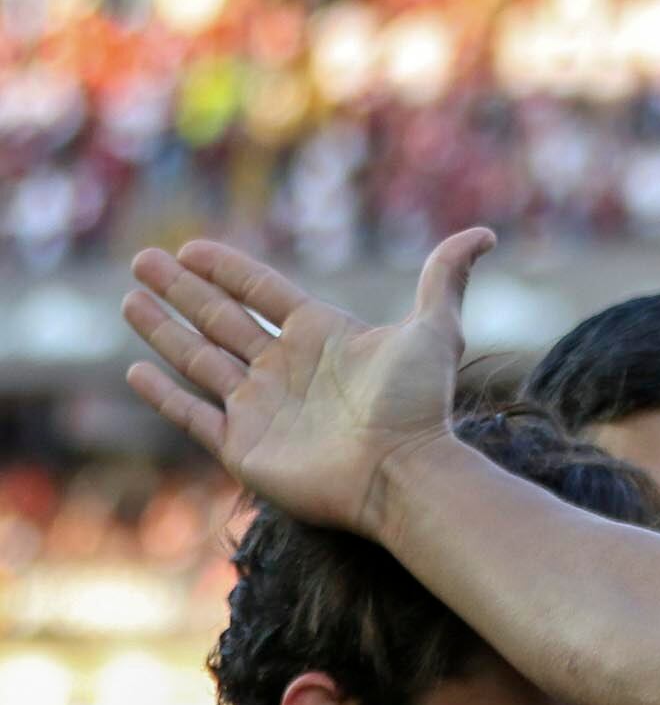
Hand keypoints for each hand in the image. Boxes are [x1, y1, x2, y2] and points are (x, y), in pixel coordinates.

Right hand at [122, 231, 494, 531]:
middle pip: (220, 319)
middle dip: (180, 290)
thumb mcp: (435, 330)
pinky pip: (192, 414)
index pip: (262, 291)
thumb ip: (446, 278)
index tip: (191, 247)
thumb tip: (486, 232)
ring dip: (162, 330)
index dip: (228, 269)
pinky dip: (163, 394)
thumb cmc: (419, 405)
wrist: (402, 472)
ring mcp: (261, 407)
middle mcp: (286, 368)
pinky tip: (136, 370)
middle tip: (142, 260)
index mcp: (321, 335)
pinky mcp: (242, 446)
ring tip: (129, 299)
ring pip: (199, 359)